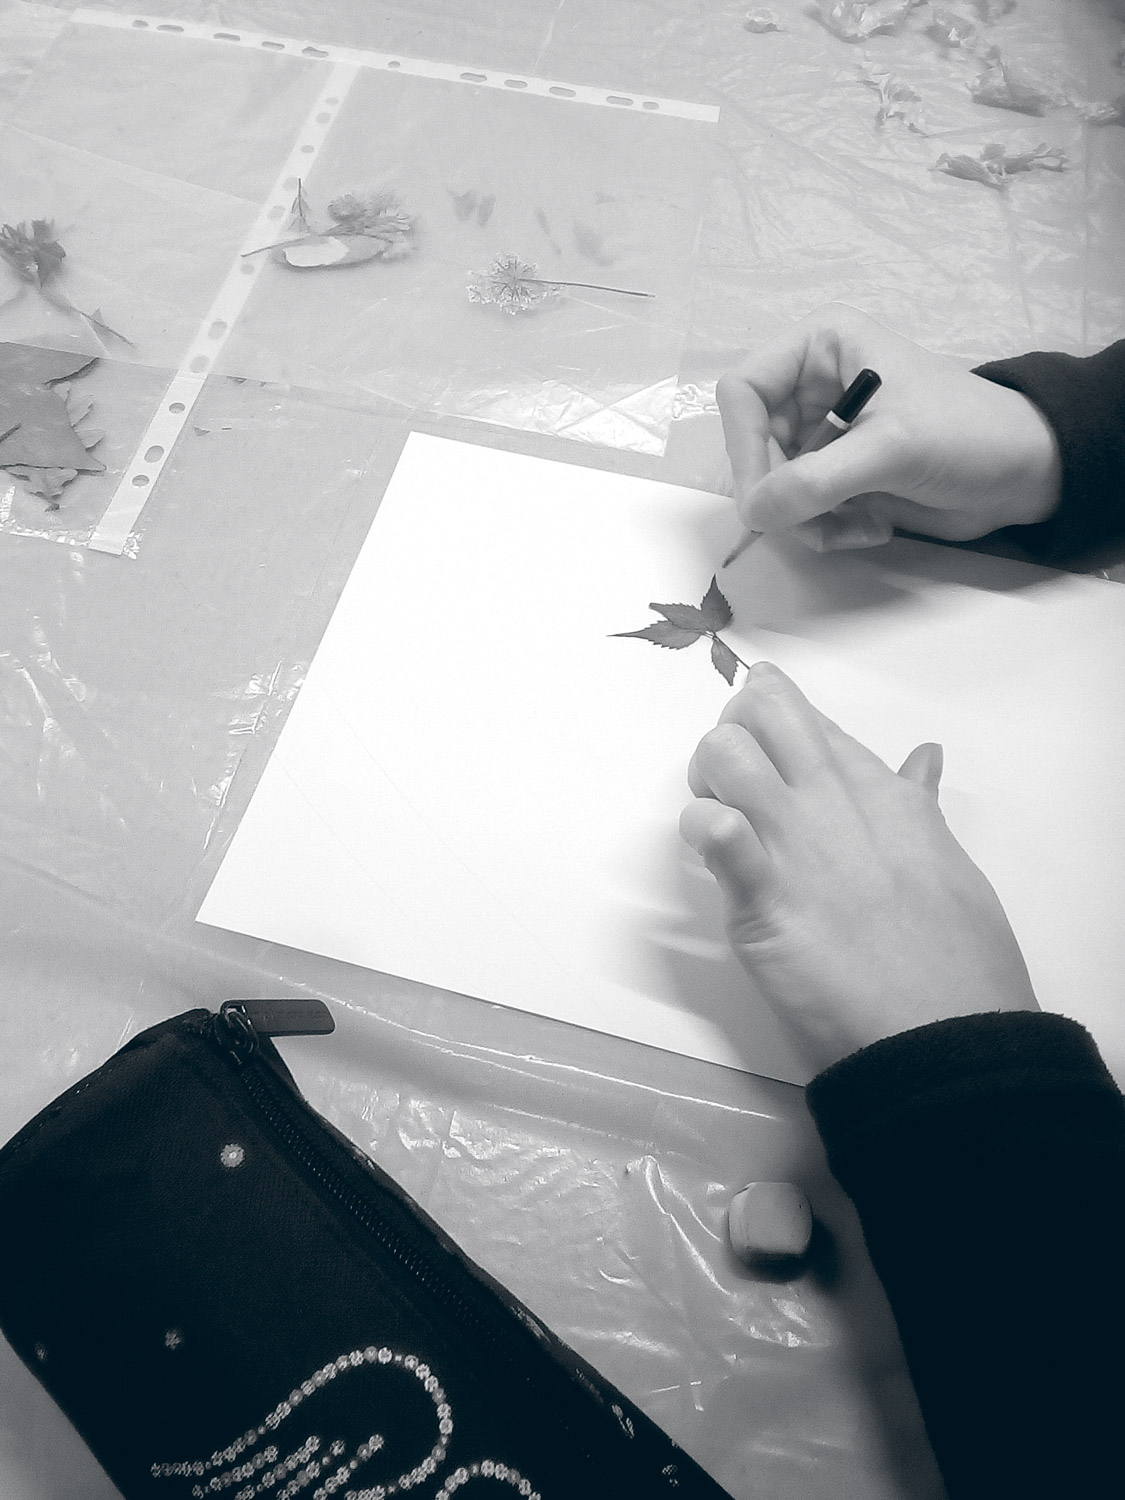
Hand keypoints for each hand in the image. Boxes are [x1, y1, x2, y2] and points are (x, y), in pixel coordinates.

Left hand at [680, 663, 1037, 1072]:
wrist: (949, 1040)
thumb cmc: (958, 962)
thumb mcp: (947, 863)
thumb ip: (918, 806)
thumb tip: (923, 757)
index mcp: (879, 792)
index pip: (804, 715)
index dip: (768, 727)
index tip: (765, 768)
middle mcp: (833, 801)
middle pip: (759, 708)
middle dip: (731, 731)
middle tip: (732, 790)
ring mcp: (796, 844)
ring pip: (723, 752)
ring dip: (705, 782)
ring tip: (721, 832)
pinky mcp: (762, 901)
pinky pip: (716, 833)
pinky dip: (702, 832)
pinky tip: (714, 858)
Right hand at [716, 304, 1061, 551]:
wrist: (1025, 473)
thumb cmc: (967, 435)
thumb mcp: (891, 449)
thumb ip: (817, 480)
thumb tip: (753, 513)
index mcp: (821, 348)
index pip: (742, 391)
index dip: (743, 447)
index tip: (763, 499)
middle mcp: (812, 386)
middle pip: (752, 447)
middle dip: (781, 494)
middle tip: (814, 524)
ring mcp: (822, 434)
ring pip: (772, 487)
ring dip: (806, 519)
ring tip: (855, 526)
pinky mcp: (836, 475)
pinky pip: (799, 510)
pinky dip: (824, 529)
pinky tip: (870, 527)